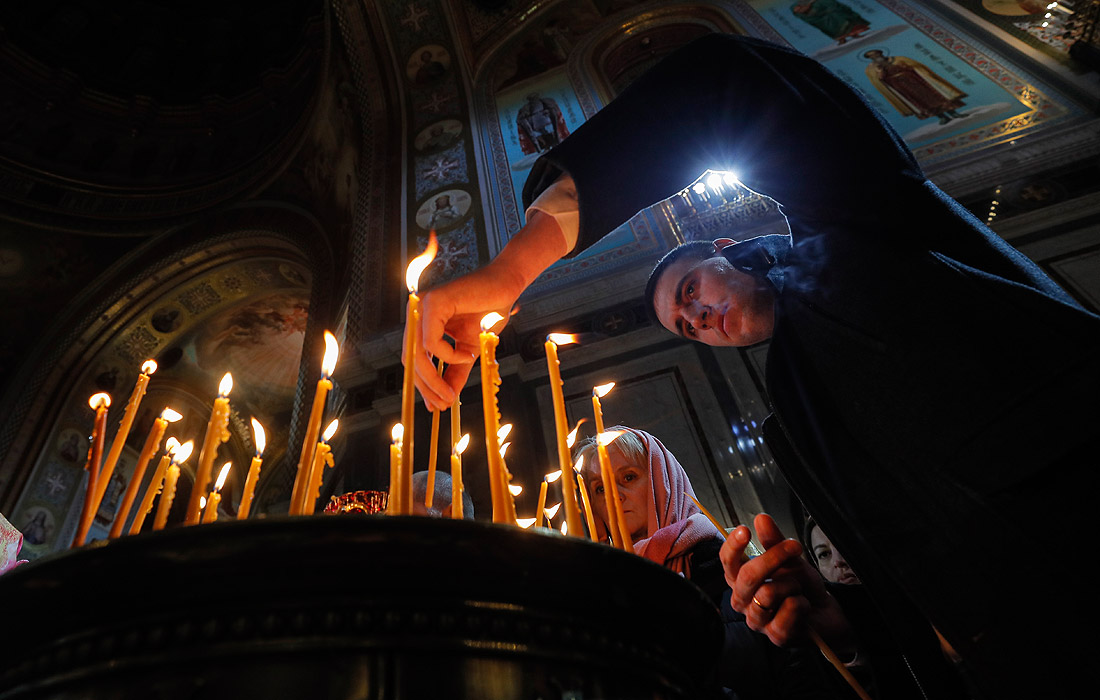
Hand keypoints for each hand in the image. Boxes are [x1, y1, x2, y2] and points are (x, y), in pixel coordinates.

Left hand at [406, 210, 571, 410]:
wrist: (507, 286)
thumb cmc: (489, 311)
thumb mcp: (470, 349)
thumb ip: (456, 371)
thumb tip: (447, 398)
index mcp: (423, 323)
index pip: (414, 359)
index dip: (423, 385)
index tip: (437, 406)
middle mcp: (417, 313)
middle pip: (410, 358)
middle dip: (426, 386)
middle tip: (443, 404)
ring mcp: (423, 306)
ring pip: (417, 352)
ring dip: (433, 378)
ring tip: (451, 393)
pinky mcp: (434, 302)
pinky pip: (431, 340)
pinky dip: (448, 354)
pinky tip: (467, 356)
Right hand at [720, 513, 850, 648]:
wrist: (826, 614)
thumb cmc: (802, 587)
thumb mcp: (790, 559)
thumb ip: (774, 541)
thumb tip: (761, 518)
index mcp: (741, 581)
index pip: (727, 562)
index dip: (733, 546)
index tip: (745, 530)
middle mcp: (743, 601)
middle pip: (747, 576)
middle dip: (773, 558)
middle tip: (794, 546)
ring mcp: (758, 620)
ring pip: (767, 593)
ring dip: (792, 585)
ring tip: (798, 590)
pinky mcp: (776, 636)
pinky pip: (788, 609)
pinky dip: (803, 602)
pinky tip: (804, 607)